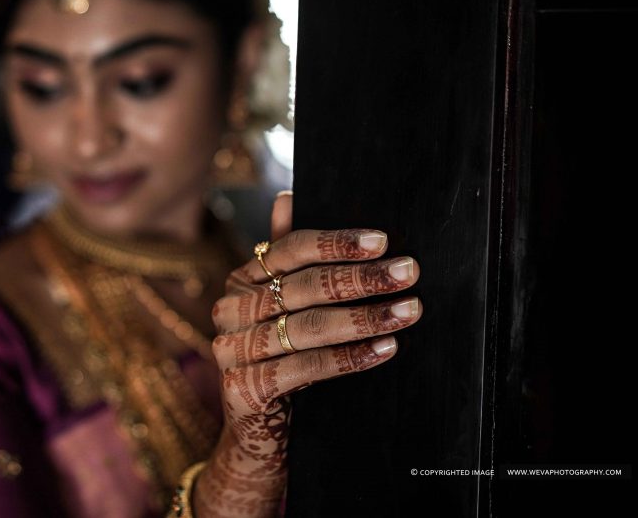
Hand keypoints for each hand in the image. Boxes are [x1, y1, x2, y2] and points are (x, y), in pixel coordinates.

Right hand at [193, 192, 421, 516]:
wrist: (257, 440)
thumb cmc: (282, 365)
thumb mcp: (284, 310)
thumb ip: (284, 257)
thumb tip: (286, 196)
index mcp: (241, 281)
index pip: (290, 250)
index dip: (336, 243)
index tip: (382, 241)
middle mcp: (230, 311)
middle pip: (302, 287)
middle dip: (361, 279)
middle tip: (408, 272)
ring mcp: (231, 351)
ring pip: (306, 327)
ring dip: (363, 318)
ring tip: (407, 310)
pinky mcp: (243, 390)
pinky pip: (303, 368)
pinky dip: (348, 358)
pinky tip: (383, 350)